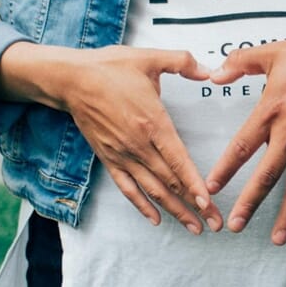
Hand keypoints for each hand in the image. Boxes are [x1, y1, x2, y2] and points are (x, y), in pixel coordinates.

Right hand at [0, 42, 222, 233]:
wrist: (70, 79)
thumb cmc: (111, 68)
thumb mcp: (149, 58)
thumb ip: (183, 62)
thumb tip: (209, 70)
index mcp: (153, 123)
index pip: (178, 161)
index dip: (194, 184)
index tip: (208, 203)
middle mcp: (139, 145)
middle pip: (170, 182)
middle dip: (194, 206)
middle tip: (215, 223)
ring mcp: (123, 155)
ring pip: (152, 190)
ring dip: (174, 211)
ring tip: (194, 228)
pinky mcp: (109, 159)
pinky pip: (127, 188)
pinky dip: (142, 205)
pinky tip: (156, 219)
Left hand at [206, 32, 285, 243]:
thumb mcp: (275, 51)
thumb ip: (241, 62)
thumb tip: (213, 74)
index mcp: (272, 111)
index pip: (242, 146)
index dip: (226, 169)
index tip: (210, 189)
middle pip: (267, 176)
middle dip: (250, 203)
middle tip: (234, 227)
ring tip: (277, 239)